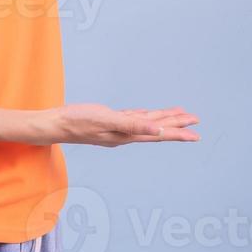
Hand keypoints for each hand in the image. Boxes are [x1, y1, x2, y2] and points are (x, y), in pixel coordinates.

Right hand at [37, 103, 200, 146]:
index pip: (159, 135)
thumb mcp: (107, 120)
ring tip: (181, 116)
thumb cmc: (77, 122)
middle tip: (196, 122)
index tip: (196, 135)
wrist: (54, 124)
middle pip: (157, 129)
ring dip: (164, 119)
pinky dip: (147, 116)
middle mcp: (125, 134)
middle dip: (177, 125)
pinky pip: (135, 118)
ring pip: (148, 123)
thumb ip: (132, 125)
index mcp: (126, 135)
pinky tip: (152, 115)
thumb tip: (156, 131)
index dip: (178, 133)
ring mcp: (118, 128)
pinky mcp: (111, 121)